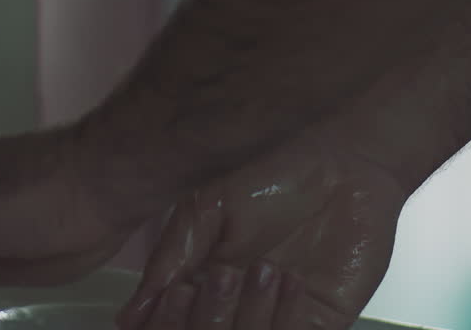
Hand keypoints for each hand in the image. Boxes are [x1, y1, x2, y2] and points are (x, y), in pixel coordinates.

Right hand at [116, 128, 408, 329]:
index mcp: (203, 286)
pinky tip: (288, 278)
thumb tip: (132, 313)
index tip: (174, 295)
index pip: (174, 326)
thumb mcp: (206, 208)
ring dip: (247, 315)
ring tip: (259, 268)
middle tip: (220, 276)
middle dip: (208, 318)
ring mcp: (279, 317)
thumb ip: (170, 259)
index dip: (167, 322)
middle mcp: (239, 307)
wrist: (338, 157)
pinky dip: (284, 317)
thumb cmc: (272, 171)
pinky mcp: (321, 320)